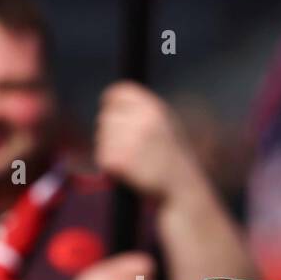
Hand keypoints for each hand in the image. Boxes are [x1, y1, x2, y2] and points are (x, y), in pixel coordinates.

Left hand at [95, 81, 199, 201]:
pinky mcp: (119, 160)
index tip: (109, 111)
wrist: (179, 186)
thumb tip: (110, 98)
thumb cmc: (170, 155)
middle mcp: (141, 121)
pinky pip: (101, 156)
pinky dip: (108, 163)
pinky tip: (125, 168)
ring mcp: (129, 140)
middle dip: (109, 129)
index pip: (117, 93)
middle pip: (106, 116)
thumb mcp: (164, 122)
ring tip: (130, 157)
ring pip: (101, 137)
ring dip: (108, 147)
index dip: (109, 102)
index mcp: (153, 108)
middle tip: (124, 144)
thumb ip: (141, 110)